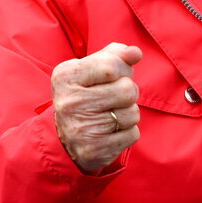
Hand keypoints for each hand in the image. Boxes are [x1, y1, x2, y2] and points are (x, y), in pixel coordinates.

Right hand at [52, 42, 142, 172]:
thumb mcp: (92, 70)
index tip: (113, 75)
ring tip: (110, 115)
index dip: (122, 69)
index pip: (111, 66)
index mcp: (66, 76)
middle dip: (128, 92)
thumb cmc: (86, 95)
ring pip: (132, 113)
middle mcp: (69, 102)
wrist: (66, 139)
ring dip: (128, 113)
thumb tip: (135, 52)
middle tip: (113, 98)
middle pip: (127, 89)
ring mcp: (81, 128)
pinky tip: (110, 132)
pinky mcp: (94, 150)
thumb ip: (115, 55)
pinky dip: (127, 132)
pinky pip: (133, 134)